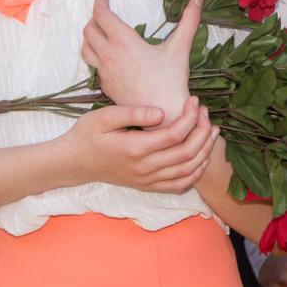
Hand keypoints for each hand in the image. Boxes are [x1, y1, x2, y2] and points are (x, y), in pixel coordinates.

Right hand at [61, 96, 217, 193]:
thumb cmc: (87, 134)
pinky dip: (195, 172)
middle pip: (187, 153)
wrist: (74, 162)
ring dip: (204, 150)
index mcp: (135, 148)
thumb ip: (133, 113)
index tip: (194, 100)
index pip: (175, 134)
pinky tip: (201, 156)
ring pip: (188, 171)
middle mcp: (144, 168)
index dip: (190, 117)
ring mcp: (147, 180)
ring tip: (211, 130)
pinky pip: (179, 185)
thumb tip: (162, 112)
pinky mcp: (148, 186)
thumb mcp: (103, 116)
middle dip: (202, 131)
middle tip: (205, 112)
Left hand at [81, 0, 202, 123]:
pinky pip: (93, 65)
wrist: (164, 115)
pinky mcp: (105, 85)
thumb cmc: (172, 81)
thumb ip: (189, 19)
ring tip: (102, 31)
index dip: (100, 0)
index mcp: (123, 41)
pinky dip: (96, 55)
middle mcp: (108, 55)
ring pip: (85, 48)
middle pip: (89, 29)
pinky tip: (109, 55)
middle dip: (95, 17)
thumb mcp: (180, 47)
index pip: (101, 14)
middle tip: (105, 12)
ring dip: (90, 37)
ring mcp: (104, 72)